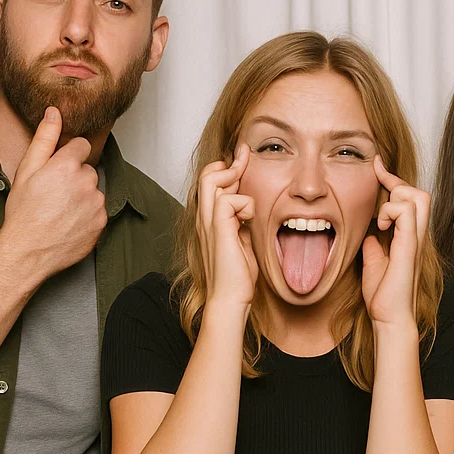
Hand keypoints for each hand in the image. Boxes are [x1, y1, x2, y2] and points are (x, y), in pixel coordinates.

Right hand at [0, 106, 106, 280]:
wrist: (29, 249)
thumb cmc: (24, 211)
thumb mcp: (27, 169)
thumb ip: (44, 138)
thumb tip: (54, 112)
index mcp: (68, 165)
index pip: (82, 146)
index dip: (68, 155)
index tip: (58, 168)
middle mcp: (87, 182)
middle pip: (87, 169)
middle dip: (74, 177)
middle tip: (53, 193)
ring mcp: (97, 203)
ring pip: (93, 191)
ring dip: (82, 196)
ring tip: (60, 209)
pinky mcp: (102, 222)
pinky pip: (98, 211)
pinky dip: (87, 214)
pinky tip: (69, 221)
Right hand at [195, 144, 256, 310]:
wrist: (230, 298)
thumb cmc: (237, 276)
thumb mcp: (242, 240)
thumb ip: (241, 223)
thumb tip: (247, 208)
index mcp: (210, 221)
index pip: (213, 185)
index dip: (227, 170)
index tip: (243, 160)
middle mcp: (205, 218)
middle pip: (208, 175)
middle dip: (231, 162)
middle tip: (246, 154)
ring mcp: (209, 223)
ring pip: (212, 180)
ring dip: (233, 177)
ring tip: (247, 183)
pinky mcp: (218, 230)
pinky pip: (227, 200)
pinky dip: (243, 203)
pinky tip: (249, 218)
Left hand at [361, 157, 429, 328]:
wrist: (390, 319)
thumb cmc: (384, 298)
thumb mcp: (373, 264)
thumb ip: (373, 247)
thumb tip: (368, 234)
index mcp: (408, 239)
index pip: (407, 200)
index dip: (392, 180)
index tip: (376, 166)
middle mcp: (416, 237)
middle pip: (419, 192)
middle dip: (397, 182)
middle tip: (377, 184)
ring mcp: (415, 241)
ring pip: (417, 197)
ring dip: (395, 198)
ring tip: (380, 217)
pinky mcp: (409, 247)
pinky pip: (406, 212)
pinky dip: (391, 211)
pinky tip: (380, 225)